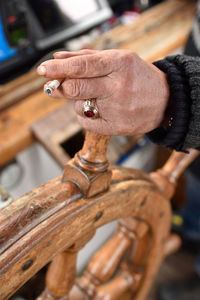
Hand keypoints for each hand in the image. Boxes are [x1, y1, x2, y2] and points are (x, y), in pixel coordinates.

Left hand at [37, 49, 169, 135]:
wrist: (166, 101)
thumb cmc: (138, 77)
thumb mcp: (119, 59)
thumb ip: (88, 57)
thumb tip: (57, 58)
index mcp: (120, 64)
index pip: (82, 65)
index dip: (59, 68)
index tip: (42, 70)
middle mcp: (119, 87)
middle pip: (76, 88)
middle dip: (59, 87)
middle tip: (53, 87)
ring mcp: (118, 109)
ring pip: (78, 106)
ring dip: (78, 101)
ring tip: (96, 98)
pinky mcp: (117, 128)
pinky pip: (86, 123)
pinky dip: (85, 116)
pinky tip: (98, 111)